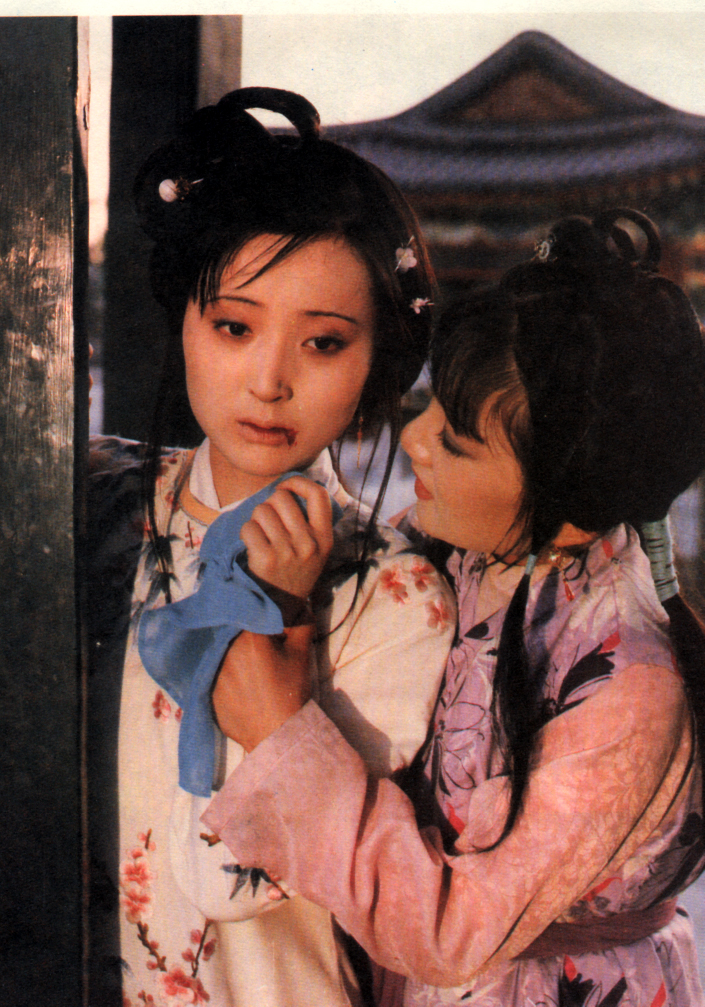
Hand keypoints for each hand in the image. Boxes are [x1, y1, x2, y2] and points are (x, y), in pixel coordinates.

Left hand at [212, 626, 314, 751]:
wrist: (276, 734)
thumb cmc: (290, 691)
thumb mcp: (302, 654)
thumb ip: (302, 624)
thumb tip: (302, 608)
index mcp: (248, 636)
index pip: (253, 615)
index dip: (266, 624)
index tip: (275, 635)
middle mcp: (224, 649)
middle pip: (235, 633)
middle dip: (249, 639)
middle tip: (264, 655)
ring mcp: (211, 670)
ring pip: (224, 653)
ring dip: (236, 656)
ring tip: (253, 673)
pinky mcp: (206, 690)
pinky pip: (216, 675)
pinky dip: (228, 677)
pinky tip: (243, 688)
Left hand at [241, 476, 333, 602]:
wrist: (282, 607)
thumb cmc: (296, 570)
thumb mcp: (316, 549)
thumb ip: (309, 522)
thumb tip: (286, 487)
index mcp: (324, 537)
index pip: (318, 494)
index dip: (298, 483)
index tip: (286, 487)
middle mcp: (309, 544)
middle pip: (282, 498)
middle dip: (269, 503)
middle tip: (268, 519)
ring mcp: (287, 552)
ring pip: (262, 511)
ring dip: (256, 519)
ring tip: (260, 533)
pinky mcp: (266, 560)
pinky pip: (249, 528)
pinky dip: (246, 532)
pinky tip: (251, 544)